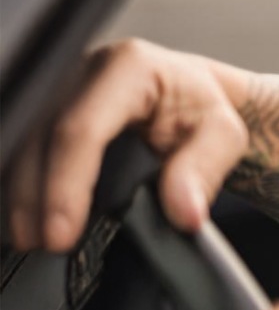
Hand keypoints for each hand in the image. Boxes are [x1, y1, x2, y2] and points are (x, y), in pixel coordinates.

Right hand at [5, 39, 252, 251]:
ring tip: (31, 237)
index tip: (63, 230)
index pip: (82, 129)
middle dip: (36, 195)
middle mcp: (85, 71)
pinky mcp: (50, 107)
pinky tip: (31, 216)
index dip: (66, 184)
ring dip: (23, 194)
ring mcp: (62, 87)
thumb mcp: (224, 134)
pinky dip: (26, 183)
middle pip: (42, 137)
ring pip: (24, 143)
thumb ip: (204, 170)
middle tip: (44, 242)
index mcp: (128, 67)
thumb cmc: (203, 108)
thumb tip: (185, 211)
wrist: (194, 92)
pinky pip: (27, 147)